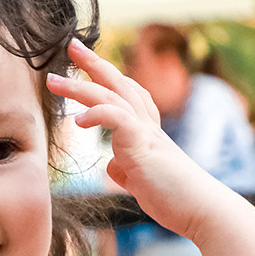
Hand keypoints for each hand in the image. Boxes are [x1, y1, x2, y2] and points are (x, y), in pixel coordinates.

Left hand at [47, 39, 224, 236]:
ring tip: (53, 80)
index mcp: (146, 131)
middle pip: (118, 83)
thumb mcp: (142, 180)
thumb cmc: (175, 197)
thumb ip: (126, 167)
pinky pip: (118, 120)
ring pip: (112, 96)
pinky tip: (78, 120)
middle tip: (72, 45)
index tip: (84, 64)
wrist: (201, 210)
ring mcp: (146, 133)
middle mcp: (147, 125)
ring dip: (80, 86)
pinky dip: (97, 114)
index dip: (106, 76)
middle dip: (93, 63)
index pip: (126, 94)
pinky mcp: (144, 146)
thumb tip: (114, 164)